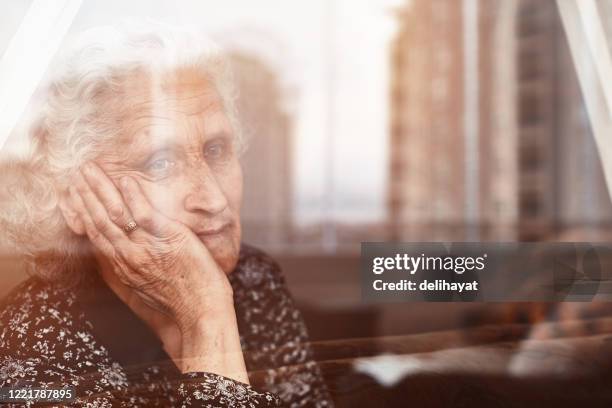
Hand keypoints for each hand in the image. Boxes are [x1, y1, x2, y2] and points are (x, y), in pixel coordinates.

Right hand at [67, 161, 232, 332]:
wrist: (200, 313)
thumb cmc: (181, 302)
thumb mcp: (147, 287)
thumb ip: (134, 268)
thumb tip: (126, 256)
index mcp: (123, 266)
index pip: (96, 234)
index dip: (83, 212)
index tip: (74, 195)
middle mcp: (128, 256)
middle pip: (100, 220)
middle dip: (86, 195)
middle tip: (77, 173)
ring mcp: (145, 248)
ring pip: (116, 214)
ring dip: (102, 189)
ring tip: (90, 170)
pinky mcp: (168, 240)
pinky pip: (145, 215)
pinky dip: (134, 197)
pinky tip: (125, 181)